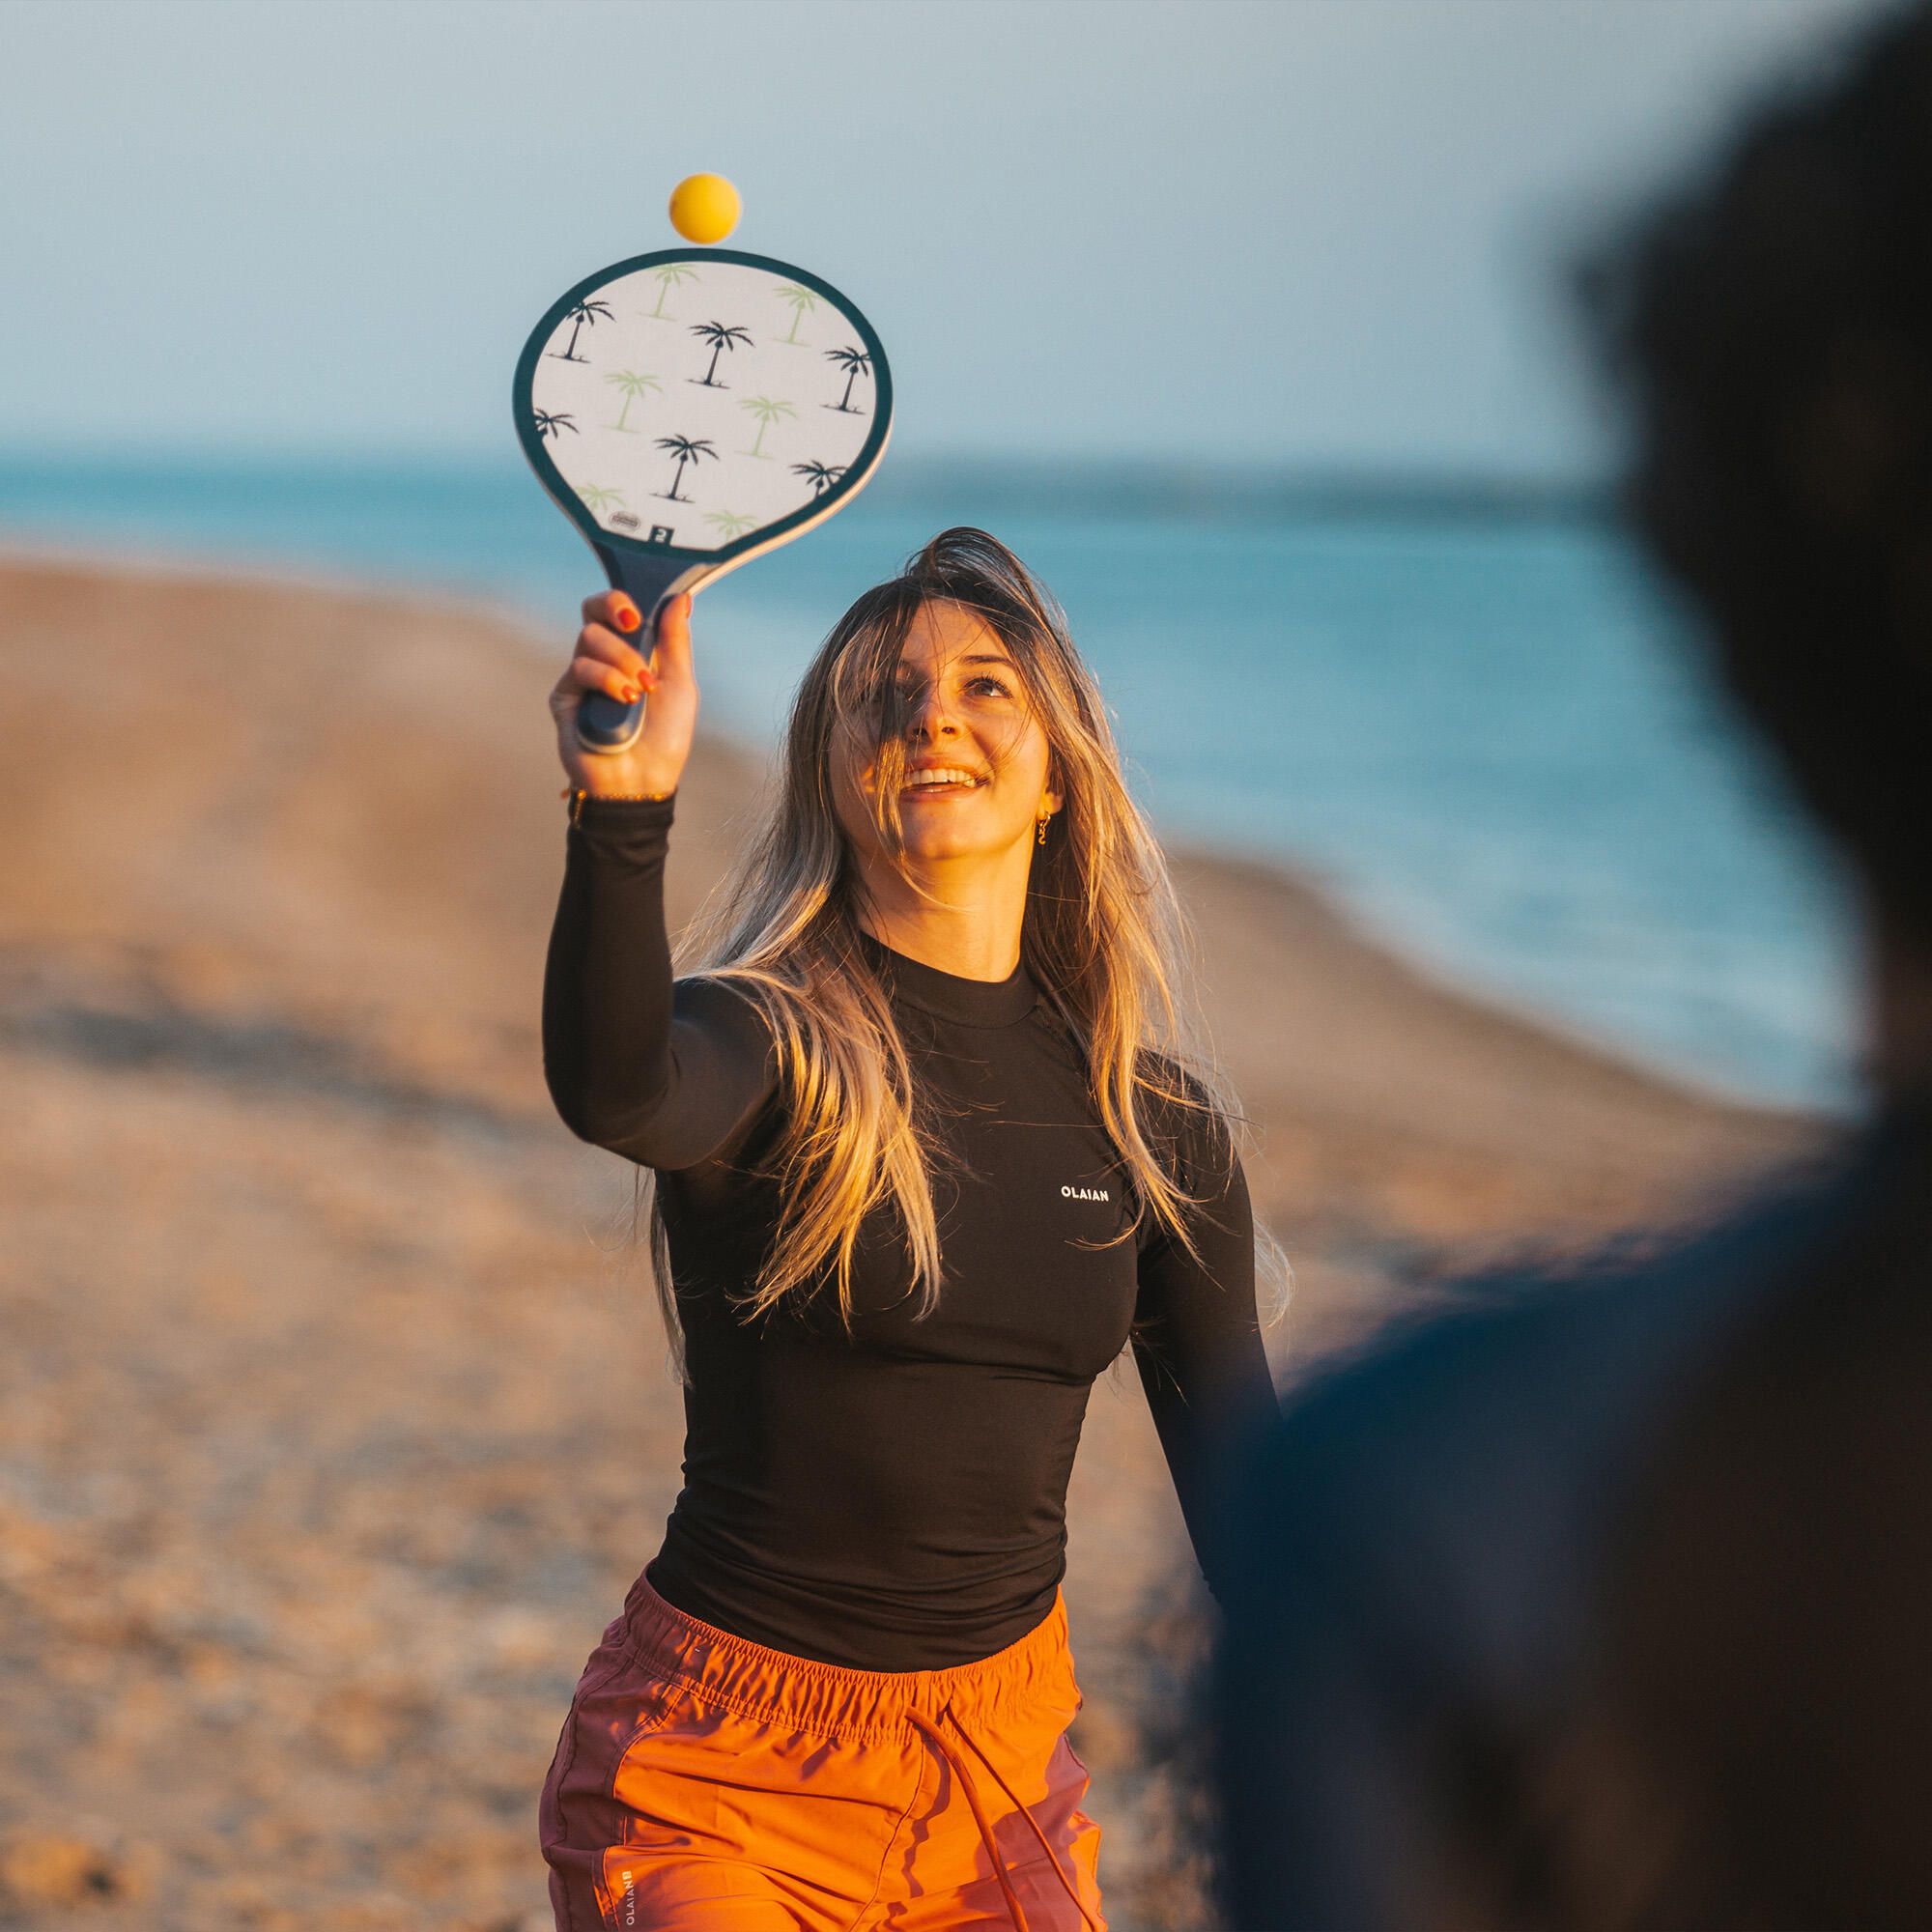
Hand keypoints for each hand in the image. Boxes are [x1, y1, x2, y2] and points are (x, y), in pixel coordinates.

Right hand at [549, 591, 698, 798]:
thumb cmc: (665, 738)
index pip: (617, 610)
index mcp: (634, 653)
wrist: (641, 780)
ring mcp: (583, 677)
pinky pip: (581, 668)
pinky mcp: (565, 696)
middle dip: (611, 606)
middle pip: (592, 611)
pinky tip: (624, 700)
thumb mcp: (680, 683)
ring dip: (622, 659)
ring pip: (590, 637)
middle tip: (631, 621)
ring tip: (640, 690)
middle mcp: (605, 660)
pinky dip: (607, 680)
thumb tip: (681, 598)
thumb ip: (675, 640)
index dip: (622, 599)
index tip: (638, 610)